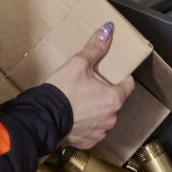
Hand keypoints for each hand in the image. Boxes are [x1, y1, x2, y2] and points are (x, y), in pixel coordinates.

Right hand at [43, 22, 135, 150]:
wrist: (43, 117)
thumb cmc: (63, 91)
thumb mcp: (78, 64)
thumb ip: (95, 48)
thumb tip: (108, 30)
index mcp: (114, 98)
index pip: (128, 85)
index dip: (121, 77)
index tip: (111, 74)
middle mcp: (112, 118)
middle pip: (115, 101)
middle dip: (105, 93)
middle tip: (89, 85)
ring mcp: (100, 132)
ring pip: (104, 116)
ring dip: (96, 110)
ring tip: (80, 101)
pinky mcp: (89, 142)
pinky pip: (93, 130)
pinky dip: (86, 123)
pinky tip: (74, 116)